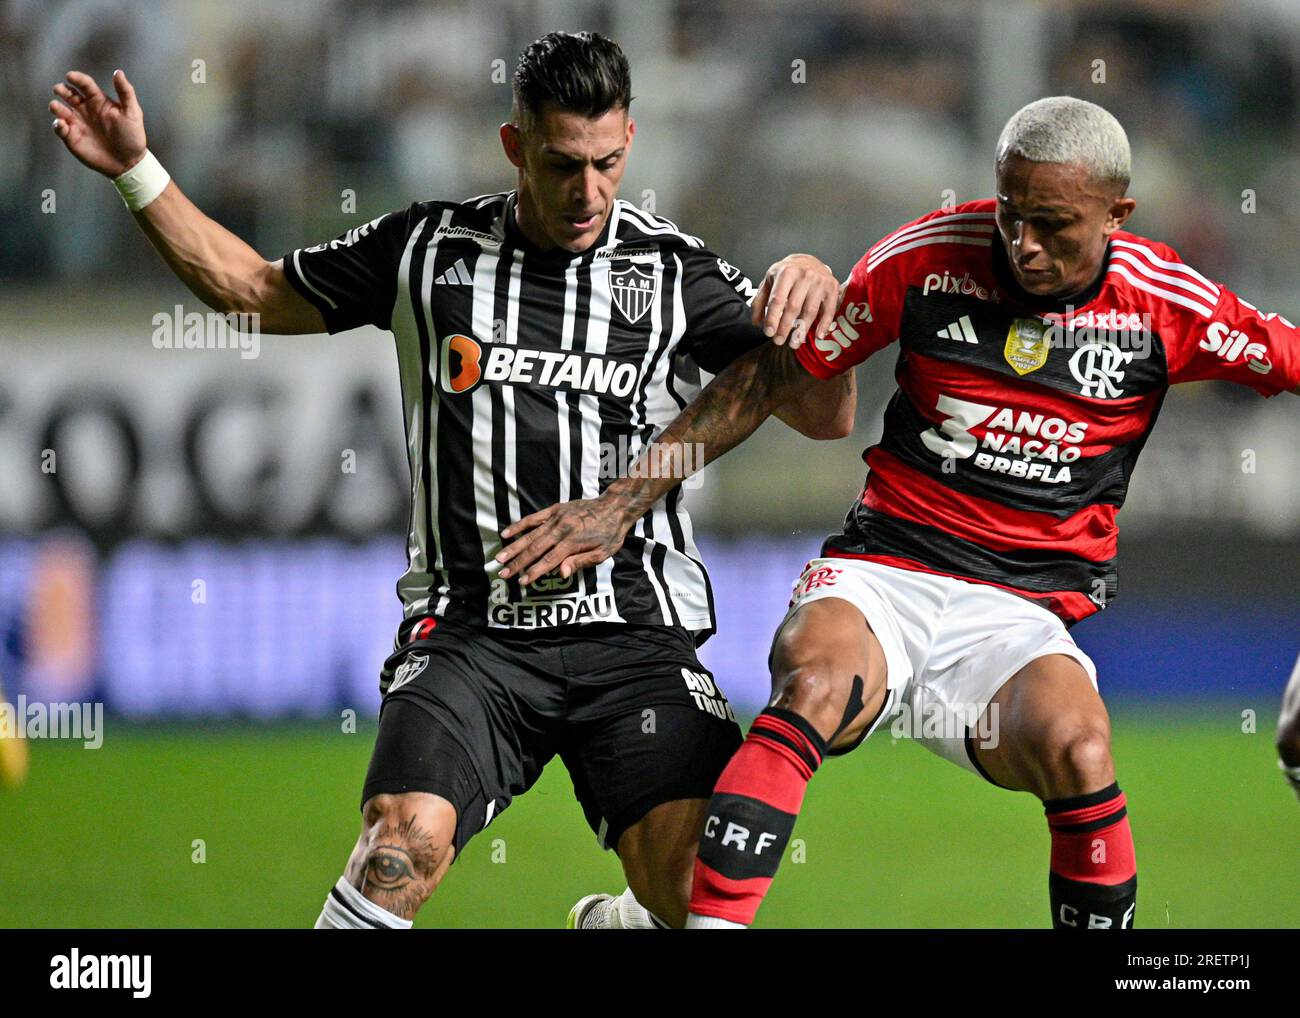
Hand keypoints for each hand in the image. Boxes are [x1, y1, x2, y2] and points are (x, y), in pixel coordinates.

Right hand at [50, 69, 146, 178]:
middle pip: (68, 94)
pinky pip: (59, 128)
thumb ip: (125, 92)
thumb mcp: (132, 113)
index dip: (77, 78)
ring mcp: (77, 123)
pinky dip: (57, 125)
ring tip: (57, 108)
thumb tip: (118, 72)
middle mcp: (85, 109)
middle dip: (61, 90)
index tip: (70, 76)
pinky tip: (62, 125)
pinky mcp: (72, 137)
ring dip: (56, 107)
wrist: (129, 162)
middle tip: (59, 90)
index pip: (84, 84)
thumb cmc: (132, 136)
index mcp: (98, 101)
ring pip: (60, 110)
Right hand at [496, 496, 631, 584]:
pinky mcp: (554, 510)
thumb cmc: (610, 534)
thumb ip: (580, 563)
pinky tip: (505, 533)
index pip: (550, 560)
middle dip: (518, 563)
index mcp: (573, 542)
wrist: (614, 507)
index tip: (522, 582)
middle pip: (535, 549)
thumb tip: (561, 574)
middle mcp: (562, 529)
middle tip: (503, 573)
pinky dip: (518, 526)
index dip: (535, 572)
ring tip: (499, 558)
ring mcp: (556, 518)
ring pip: (530, 535)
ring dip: (514, 547)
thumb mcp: (602, 553)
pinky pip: (533, 518)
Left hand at [751, 253, 839, 349]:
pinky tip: (818, 335)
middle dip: (785, 327)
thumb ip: (760, 301)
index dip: (772, 318)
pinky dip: (824, 324)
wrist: (809, 261)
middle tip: (779, 341)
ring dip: (802, 330)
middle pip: (793, 307)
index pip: (777, 299)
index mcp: (786, 272)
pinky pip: (829, 309)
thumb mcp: (769, 281)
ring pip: (810, 311)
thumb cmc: (787, 274)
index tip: (769, 333)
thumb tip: (757, 323)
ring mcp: (820, 281)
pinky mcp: (832, 287)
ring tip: (794, 343)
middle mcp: (805, 275)